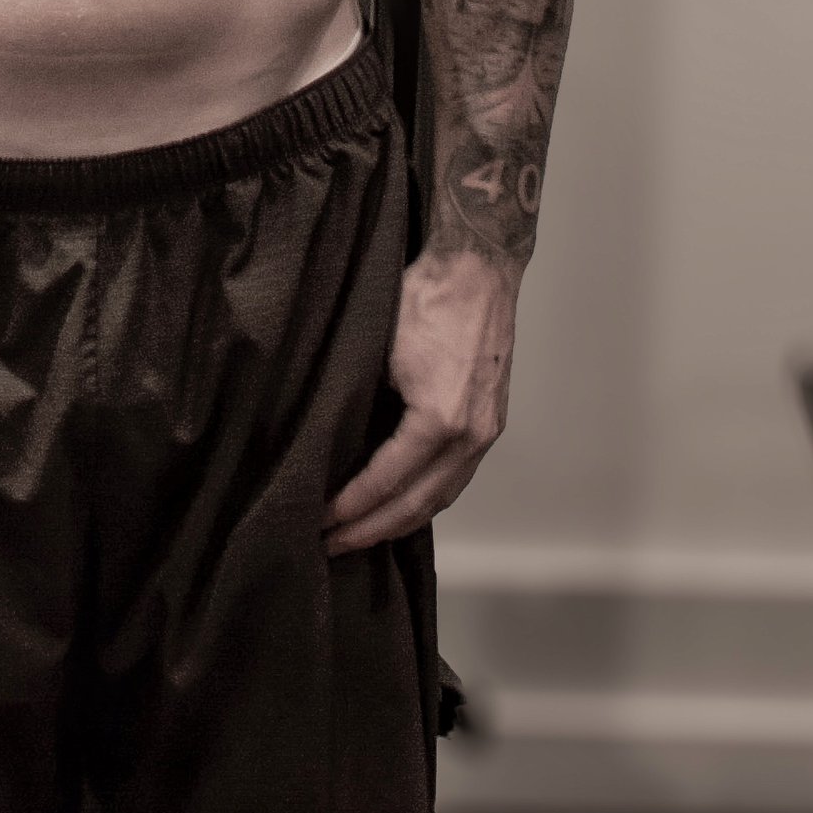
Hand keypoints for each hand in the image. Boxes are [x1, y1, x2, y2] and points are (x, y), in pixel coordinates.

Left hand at [323, 246, 519, 556]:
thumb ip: (361, 405)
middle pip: (418, 504)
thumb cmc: (427, 297)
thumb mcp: (377, 352)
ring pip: (443, 496)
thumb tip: (329, 446)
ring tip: (363, 534)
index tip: (320, 521)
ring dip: (402, 520)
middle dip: (373, 529)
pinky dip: (428, 497)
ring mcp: (487, 431)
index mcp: (440, 420)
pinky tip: (403, 504)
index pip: (387, 481)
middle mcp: (471, 435)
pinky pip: (458, 476)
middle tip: (333, 545)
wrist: (477, 267)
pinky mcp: (491, 422)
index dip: (351, 507)